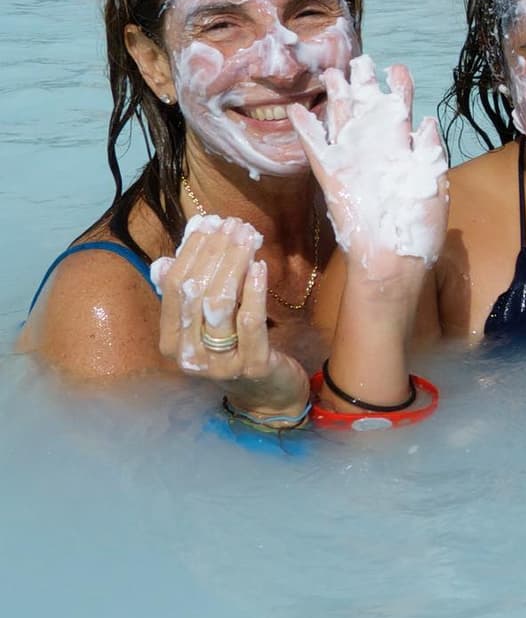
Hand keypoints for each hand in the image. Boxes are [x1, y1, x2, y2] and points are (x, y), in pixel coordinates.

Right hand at [151, 215, 309, 414]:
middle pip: (196, 292)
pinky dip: (254, 291)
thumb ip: (191, 292)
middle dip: (215, 252)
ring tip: (247, 237)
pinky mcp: (253, 366)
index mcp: (172, 340)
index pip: (173, 288)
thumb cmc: (235, 349)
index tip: (208, 222)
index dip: (190, 252)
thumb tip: (166, 259)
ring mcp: (220, 363)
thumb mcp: (208, 322)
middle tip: (233, 224)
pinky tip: (260, 266)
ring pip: (220, 304)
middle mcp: (189, 356)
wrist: (266, 395)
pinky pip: (250, 322)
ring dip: (234, 264)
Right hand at [288, 55, 448, 282]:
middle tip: (360, 60)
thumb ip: (429, 152)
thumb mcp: (434, 186)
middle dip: (363, 85)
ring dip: (335, 99)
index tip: (397, 69)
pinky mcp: (332, 179)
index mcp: (402, 152)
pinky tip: (297, 109)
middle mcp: (376, 153)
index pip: (399, 113)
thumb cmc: (419, 229)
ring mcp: (352, 164)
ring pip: (340, 123)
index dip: (398, 89)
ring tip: (331, 74)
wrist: (394, 262)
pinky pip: (316, 150)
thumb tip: (427, 121)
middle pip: (367, 111)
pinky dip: (306, 130)